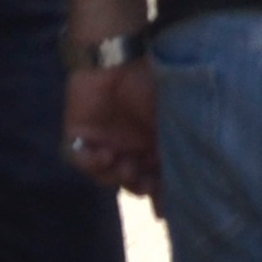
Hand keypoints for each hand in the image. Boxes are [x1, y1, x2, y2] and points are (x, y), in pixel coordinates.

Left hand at [64, 56, 160, 200]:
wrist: (118, 54)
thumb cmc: (150, 82)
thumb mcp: (171, 118)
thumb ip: (172, 151)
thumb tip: (183, 184)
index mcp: (152, 144)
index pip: (155, 178)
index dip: (158, 194)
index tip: (162, 207)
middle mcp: (128, 146)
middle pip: (130, 181)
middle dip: (137, 185)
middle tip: (143, 180)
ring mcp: (102, 141)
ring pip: (105, 176)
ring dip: (115, 176)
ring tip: (124, 164)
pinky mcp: (79, 134)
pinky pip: (79, 160)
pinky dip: (91, 164)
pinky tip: (105, 154)